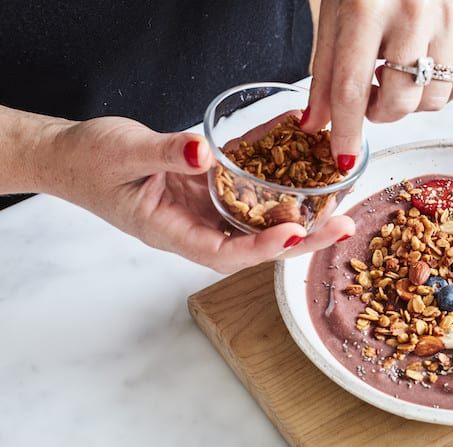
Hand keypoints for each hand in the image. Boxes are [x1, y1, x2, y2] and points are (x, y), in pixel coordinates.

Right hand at [37, 116, 353, 273]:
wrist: (72, 156)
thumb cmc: (88, 162)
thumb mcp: (122, 153)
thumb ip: (165, 154)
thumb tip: (204, 154)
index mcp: (171, 231)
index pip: (224, 251)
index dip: (263, 247)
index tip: (296, 234)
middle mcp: (196, 226)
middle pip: (256, 243)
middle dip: (302, 238)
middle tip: (343, 227)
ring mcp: (206, 209)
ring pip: (261, 219)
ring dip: (301, 213)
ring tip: (342, 204)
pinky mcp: (212, 188)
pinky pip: (250, 186)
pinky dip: (278, 176)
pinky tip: (307, 161)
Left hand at [304, 0, 452, 167]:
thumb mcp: (335, 14)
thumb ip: (324, 72)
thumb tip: (317, 123)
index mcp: (365, 7)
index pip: (351, 88)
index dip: (346, 131)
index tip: (343, 158)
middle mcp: (413, 10)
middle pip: (399, 103)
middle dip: (380, 115)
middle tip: (373, 95)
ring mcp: (449, 15)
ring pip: (432, 101)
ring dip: (410, 102)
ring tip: (397, 73)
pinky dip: (438, 90)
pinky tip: (422, 67)